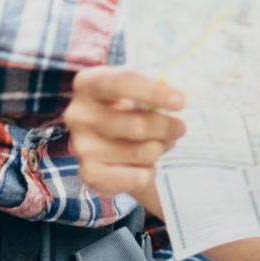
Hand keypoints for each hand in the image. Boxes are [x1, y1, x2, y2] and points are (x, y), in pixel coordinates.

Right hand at [65, 67, 186, 213]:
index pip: (121, 84)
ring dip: (160, 148)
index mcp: (88, 84)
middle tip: (180, 127)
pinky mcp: (89, 174)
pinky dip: (149, 173)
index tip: (181, 101)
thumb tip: (179, 100)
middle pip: (136, 125)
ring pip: (141, 152)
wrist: (105, 139)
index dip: (153, 92)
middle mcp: (78, 115)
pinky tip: (145, 165)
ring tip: (162, 143)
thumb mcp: (133, 90)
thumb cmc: (125, 107)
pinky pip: (136, 177)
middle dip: (167, 128)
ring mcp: (81, 147)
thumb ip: (151, 92)